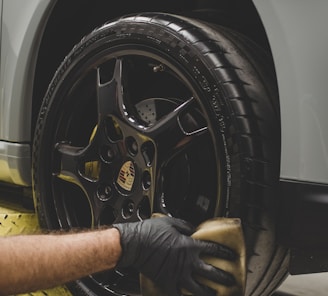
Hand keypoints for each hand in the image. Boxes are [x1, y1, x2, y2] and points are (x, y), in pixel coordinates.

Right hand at [113, 216, 235, 295]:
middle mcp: (187, 262)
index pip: (213, 249)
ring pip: (198, 289)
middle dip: (223, 277)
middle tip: (231, 281)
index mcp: (189, 246)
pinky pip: (178, 295)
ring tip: (214, 294)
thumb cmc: (151, 231)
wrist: (135, 244)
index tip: (231, 255)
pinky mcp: (167, 283)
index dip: (224, 252)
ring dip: (208, 292)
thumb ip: (185, 226)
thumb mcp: (170, 222)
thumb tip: (193, 229)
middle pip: (211, 272)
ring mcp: (178, 275)